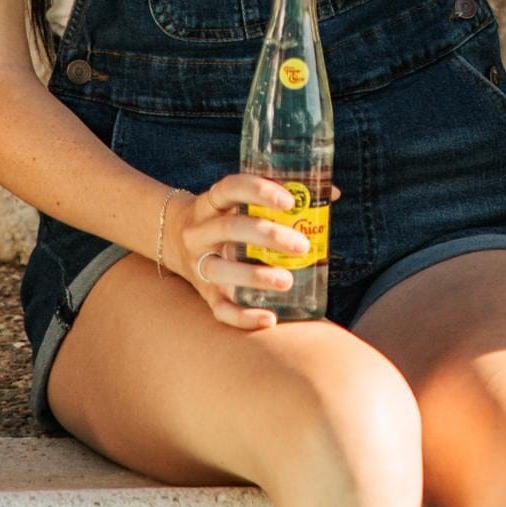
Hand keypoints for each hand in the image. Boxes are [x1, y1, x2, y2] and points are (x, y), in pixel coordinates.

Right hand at [164, 173, 338, 329]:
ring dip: (255, 277)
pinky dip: (243, 317)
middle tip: (302, 246)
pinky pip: (219, 308)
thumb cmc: (226, 216)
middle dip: (268, 236)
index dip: (260, 191)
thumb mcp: (240, 200)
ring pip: (220, 271)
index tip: (290, 201)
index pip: (231, 188)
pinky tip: (270, 319)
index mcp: (211, 202)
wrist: (175, 240)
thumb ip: (281, 195)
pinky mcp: (203, 293)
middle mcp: (200, 231)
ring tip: (288, 282)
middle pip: (229, 229)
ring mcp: (198, 263)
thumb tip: (331, 194)